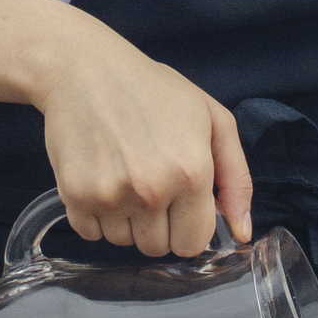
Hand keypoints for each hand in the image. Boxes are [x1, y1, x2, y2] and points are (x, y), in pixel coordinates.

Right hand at [33, 23, 252, 257]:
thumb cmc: (154, 90)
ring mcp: (110, 196)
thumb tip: (243, 233)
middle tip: (150, 185)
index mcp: (191, 173)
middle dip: (159, 225)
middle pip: (159, 248)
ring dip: (126, 221)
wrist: (85, 69)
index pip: (194, 243)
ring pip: (124, 243)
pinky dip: (97, 218)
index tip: (180, 203)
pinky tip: (101, 181)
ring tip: (124, 178)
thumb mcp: (213, 120)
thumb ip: (237, 180)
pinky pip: (91, 235)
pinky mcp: (74, 196)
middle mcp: (151, 191)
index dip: (189, 225)